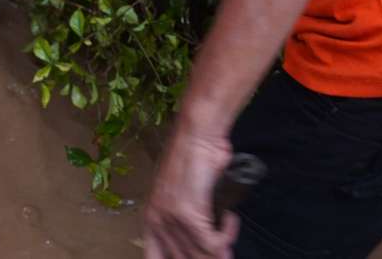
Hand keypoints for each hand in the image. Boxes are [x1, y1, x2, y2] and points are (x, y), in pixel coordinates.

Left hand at [143, 127, 239, 258]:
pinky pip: (214, 243)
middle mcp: (157, 221)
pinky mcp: (189, 215)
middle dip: (208, 257)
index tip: (200, 256)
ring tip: (227, 238)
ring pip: (200, 255)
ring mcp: (171, 219)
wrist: (197, 135)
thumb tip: (208, 248)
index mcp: (151, 218)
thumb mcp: (181, 193)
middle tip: (222, 252)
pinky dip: (227, 235)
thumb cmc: (193, 159)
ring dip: (220, 248)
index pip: (153, 258)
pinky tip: (230, 219)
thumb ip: (186, 221)